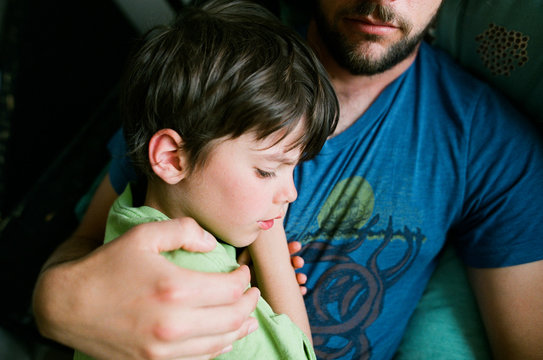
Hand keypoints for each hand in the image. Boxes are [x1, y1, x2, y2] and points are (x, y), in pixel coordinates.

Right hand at [33, 217, 259, 359]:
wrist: (66, 304)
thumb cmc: (106, 266)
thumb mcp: (143, 235)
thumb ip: (183, 231)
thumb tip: (212, 244)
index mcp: (175, 289)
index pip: (230, 289)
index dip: (244, 279)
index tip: (243, 270)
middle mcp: (174, 324)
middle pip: (232, 318)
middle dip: (249, 303)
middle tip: (252, 292)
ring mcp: (164, 350)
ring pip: (221, 343)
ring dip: (240, 328)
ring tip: (248, 316)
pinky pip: (200, 359)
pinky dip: (219, 347)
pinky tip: (225, 337)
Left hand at [238, 241, 306, 295]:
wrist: (238, 290)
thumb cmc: (240, 273)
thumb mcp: (242, 262)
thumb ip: (247, 254)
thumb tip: (255, 247)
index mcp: (269, 259)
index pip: (282, 251)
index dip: (291, 248)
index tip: (297, 246)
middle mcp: (275, 269)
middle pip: (290, 263)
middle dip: (297, 261)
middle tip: (299, 263)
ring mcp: (278, 281)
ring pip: (293, 277)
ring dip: (300, 276)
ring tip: (302, 278)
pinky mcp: (279, 294)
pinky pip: (293, 292)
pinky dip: (300, 290)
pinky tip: (302, 290)